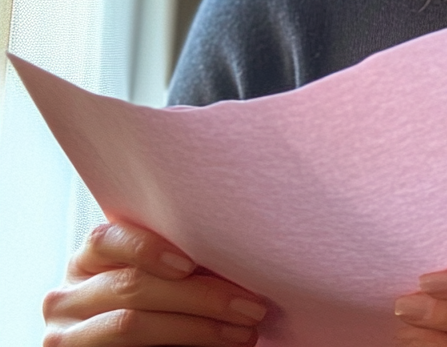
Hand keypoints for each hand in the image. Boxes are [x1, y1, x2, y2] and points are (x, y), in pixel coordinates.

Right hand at [43, 220, 266, 346]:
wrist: (132, 344)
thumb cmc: (159, 302)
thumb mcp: (159, 277)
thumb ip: (180, 262)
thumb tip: (240, 250)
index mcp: (88, 260)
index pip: (107, 239)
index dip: (148, 248)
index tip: (191, 264)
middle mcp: (65, 298)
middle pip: (132, 287)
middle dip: (199, 296)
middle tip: (251, 306)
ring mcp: (65, 338)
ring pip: (131, 325)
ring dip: (198, 329)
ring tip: (244, 333)